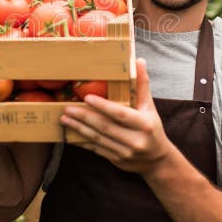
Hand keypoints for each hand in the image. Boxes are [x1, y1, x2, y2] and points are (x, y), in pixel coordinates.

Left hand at [60, 58, 174, 174]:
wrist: (157, 161)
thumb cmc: (152, 128)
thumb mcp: (149, 108)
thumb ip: (142, 85)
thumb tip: (139, 61)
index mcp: (144, 124)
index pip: (120, 114)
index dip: (103, 106)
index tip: (87, 97)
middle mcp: (135, 140)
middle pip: (105, 127)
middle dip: (84, 117)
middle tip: (67, 109)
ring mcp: (125, 153)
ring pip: (98, 139)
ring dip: (79, 129)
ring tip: (64, 119)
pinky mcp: (116, 160)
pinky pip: (96, 150)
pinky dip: (82, 142)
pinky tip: (70, 134)